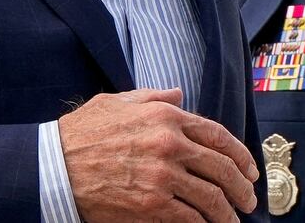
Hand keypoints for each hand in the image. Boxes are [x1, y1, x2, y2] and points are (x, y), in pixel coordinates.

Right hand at [58, 87, 258, 222]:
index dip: (239, 154)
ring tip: (233, 221)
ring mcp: (163, 175)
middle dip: (242, 187)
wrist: (55, 166)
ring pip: (212, 197)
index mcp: (165, 116)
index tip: (249, 170)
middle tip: (248, 201)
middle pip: (222, 168)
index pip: (217, 134)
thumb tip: (178, 94)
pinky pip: (191, 219)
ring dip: (228, 213)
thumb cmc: (83, 134)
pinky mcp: (153, 205)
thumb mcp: (117, 102)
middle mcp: (170, 143)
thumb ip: (152, 98)